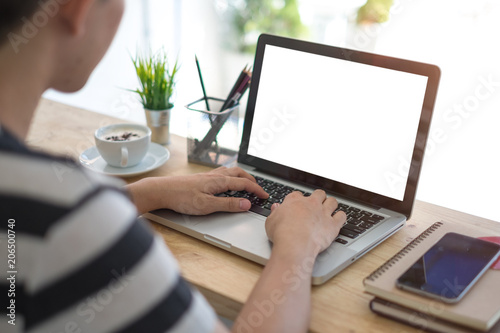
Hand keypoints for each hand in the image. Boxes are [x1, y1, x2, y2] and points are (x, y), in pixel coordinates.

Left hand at [127, 167, 267, 214]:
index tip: (265, 196)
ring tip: (246, 183)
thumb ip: (228, 205)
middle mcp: (215, 175)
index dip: (257, 190)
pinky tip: (225, 182)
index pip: (244, 184)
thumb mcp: (207, 206)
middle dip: (251, 180)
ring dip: (241, 176)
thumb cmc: (182, 198)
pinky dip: (230, 176)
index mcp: (219, 181)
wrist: (162, 190)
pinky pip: (221, 173)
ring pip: (230, 171)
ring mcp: (207, 175)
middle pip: (239, 173)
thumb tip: (246, 204)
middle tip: (258, 189)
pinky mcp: (200, 178)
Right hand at [265, 190, 345, 256]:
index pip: (298, 195)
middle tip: (317, 204)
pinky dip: (341, 216)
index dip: (298, 200)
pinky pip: (342, 216)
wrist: (295, 244)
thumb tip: (276, 208)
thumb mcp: (271, 221)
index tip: (297, 205)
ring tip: (330, 208)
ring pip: (332, 201)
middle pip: (318, 194)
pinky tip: (339, 219)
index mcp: (294, 201)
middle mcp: (311, 204)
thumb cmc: (282, 234)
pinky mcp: (333, 224)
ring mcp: (323, 213)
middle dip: (318, 197)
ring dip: (331, 204)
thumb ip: (275, 213)